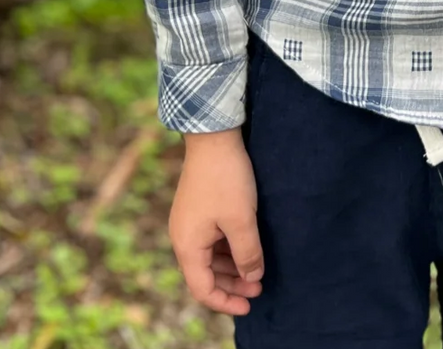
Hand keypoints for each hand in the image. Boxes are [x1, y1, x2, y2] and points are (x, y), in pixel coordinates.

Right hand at [170, 128, 264, 314]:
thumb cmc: (226, 178)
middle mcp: (183, 237)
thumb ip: (247, 253)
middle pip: (206, 274)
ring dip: (232, 266)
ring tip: (257, 271)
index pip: (202, 289)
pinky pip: (212, 239)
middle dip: (233, 284)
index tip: (249, 306)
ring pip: (210, 257)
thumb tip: (253, 278)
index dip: (225, 302)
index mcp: (187, 245)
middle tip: (260, 289)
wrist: (213, 136)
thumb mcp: (241, 219)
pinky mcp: (199, 208)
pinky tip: (247, 247)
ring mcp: (190, 222)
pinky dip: (229, 249)